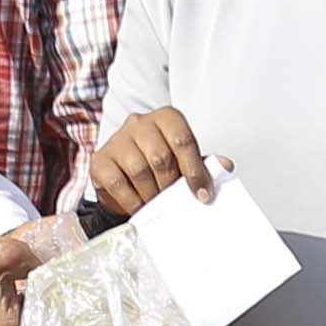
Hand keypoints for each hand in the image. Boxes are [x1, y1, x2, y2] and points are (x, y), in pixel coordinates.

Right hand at [81, 103, 217, 216]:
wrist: (125, 174)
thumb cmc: (159, 164)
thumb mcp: (185, 160)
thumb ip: (204, 163)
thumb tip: (225, 166)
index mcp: (167, 118)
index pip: (184, 141)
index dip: (195, 171)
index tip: (202, 196)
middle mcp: (140, 123)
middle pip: (161, 157)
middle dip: (171, 186)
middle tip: (175, 202)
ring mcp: (118, 140)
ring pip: (140, 171)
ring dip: (153, 195)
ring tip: (158, 205)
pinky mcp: (100, 160)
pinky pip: (118, 183)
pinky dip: (133, 200)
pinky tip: (140, 206)